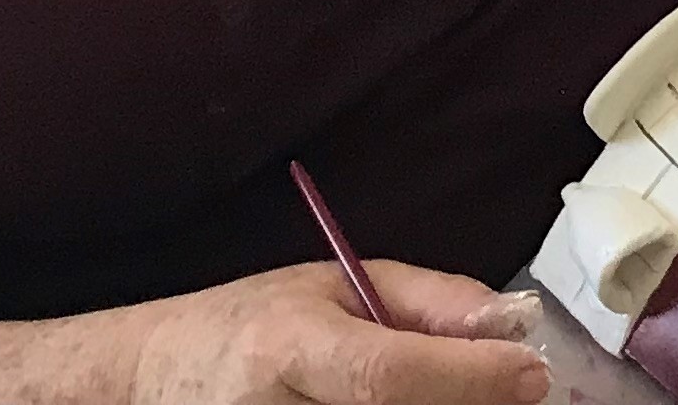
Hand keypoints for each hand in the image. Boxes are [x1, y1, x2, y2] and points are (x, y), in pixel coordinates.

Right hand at [129, 261, 547, 404]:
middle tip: (506, 392)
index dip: (467, 379)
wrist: (146, 381)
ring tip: (447, 395)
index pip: (387, 375)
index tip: (531, 375)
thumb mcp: (332, 285)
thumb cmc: (246, 325)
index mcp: (286, 346)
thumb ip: (427, 301)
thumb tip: (510, 324)